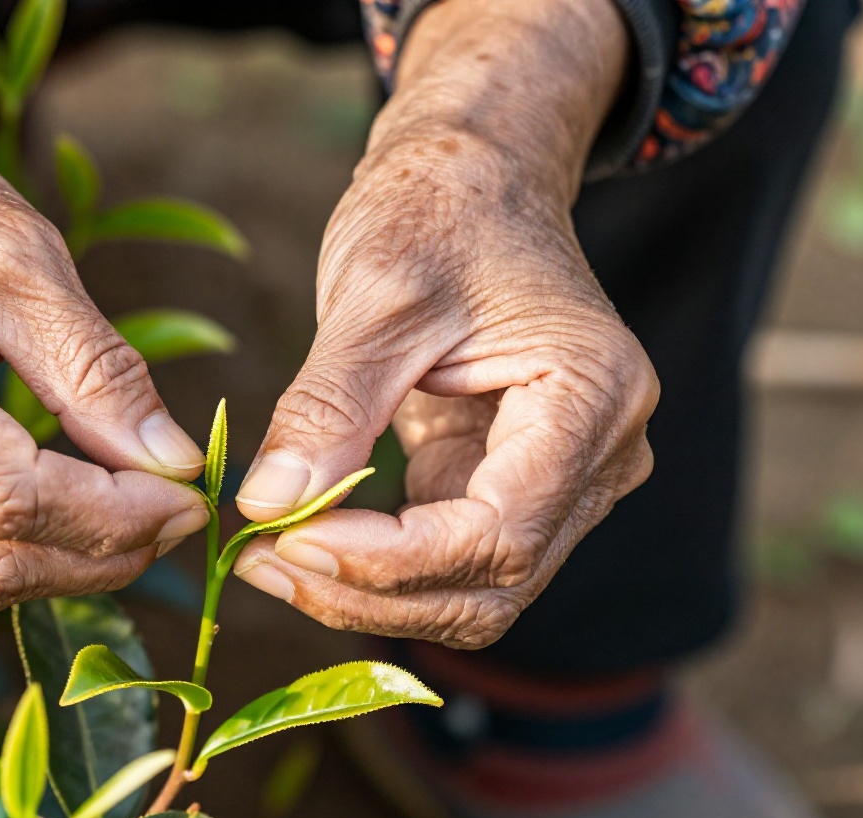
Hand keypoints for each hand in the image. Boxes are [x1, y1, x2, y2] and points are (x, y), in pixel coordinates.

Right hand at [0, 0, 208, 611]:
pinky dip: (12, 544)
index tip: (191, 496)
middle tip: (178, 513)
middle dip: (101, 554)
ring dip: (63, 561)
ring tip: (135, 511)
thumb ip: (97, 370)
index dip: (115, 517)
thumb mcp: (18, 256)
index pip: (11, 500)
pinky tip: (63, 502)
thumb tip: (173, 462)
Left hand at [232, 132, 657, 645]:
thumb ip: (329, 404)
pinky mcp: (508, 485)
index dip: (393, 559)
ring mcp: (562, 478)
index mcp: (594, 395)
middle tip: (261, 561)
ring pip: (473, 589)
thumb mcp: (376, 294)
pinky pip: (446, 558)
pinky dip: (374, 564)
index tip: (291, 542)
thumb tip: (268, 505)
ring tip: (269, 557)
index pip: (502, 532)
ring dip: (370, 591)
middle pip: (494, 581)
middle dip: (373, 588)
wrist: (473, 180)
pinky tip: (301, 537)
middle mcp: (600, 454)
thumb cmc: (439, 210)